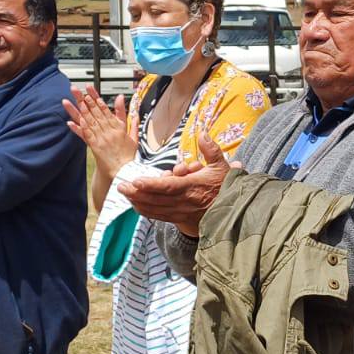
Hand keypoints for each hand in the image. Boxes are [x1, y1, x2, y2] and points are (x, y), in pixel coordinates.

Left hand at [62, 87, 136, 172]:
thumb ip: (129, 118)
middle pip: (95, 113)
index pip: (105, 110)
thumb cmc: (128, 153)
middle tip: (77, 91)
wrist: (124, 170)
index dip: (96, 99)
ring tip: (71, 102)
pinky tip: (71, 122)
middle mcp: (109, 131)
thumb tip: (125, 105)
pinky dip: (79, 129)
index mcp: (118, 127)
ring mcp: (101, 139)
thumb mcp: (132, 133)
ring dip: (79, 111)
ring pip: (89, 122)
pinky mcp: (95, 147)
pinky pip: (86, 136)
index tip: (89, 90)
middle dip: (85, 100)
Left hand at [118, 130, 240, 235]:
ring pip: (154, 209)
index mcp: (192, 187)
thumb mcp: (222, 165)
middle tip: (121, 186)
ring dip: (138, 202)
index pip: (168, 187)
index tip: (136, 180)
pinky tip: (136, 205)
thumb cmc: (225, 187)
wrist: (232, 212)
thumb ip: (210, 149)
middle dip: (136, 193)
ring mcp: (180, 213)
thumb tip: (202, 133)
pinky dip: (146, 211)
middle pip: (155, 199)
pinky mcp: (179, 219)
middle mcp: (183, 202)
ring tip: (125, 194)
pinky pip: (158, 216)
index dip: (151, 185)